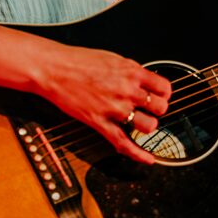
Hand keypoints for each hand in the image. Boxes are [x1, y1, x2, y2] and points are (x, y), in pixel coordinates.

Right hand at [31, 44, 171, 163]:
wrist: (54, 68)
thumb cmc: (78, 61)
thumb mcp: (112, 58)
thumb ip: (130, 71)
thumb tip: (143, 80)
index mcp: (131, 71)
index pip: (164, 87)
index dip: (164, 94)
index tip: (160, 96)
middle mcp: (126, 90)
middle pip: (160, 108)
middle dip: (157, 111)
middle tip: (150, 110)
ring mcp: (114, 108)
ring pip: (148, 126)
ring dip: (147, 126)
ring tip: (140, 122)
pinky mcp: (99, 122)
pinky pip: (123, 143)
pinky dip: (138, 154)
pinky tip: (148, 159)